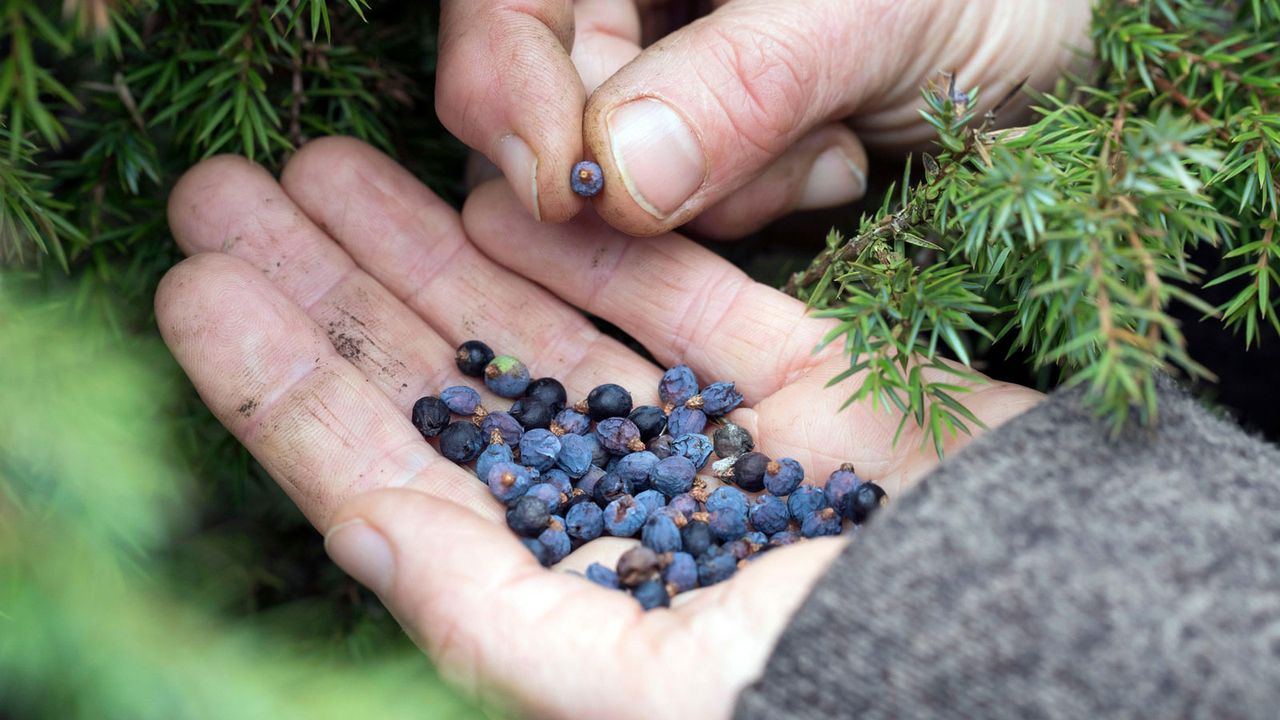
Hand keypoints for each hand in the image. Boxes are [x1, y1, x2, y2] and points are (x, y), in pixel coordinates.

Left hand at [157, 137, 1042, 718]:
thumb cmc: (852, 687)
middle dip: (333, 288)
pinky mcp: (801, 382)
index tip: (195, 293)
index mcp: (564, 598)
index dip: (284, 388)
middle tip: (227, 194)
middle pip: (447, 383)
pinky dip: (596, 245)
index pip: (388, 480)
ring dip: (433, 242)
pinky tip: (510, 190)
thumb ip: (495, 617)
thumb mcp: (643, 685)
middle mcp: (620, 512)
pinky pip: (678, 298)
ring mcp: (708, 441)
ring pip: (542, 323)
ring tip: (331, 162)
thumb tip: (359, 534)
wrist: (1058, 641)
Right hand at [437, 0, 1092, 236]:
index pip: (506, 1)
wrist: (1072, 45)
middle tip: (766, 163)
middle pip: (549, 93)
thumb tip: (613, 175)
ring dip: (727, 185)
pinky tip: (841, 159)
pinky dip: (759, 204)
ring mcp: (675, 68)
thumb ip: (740, 83)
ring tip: (835, 143)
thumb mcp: (872, 14)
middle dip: (645, 158)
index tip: (566, 187)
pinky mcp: (712, 141)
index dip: (507, 87)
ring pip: (617, 169)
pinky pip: (683, 208)